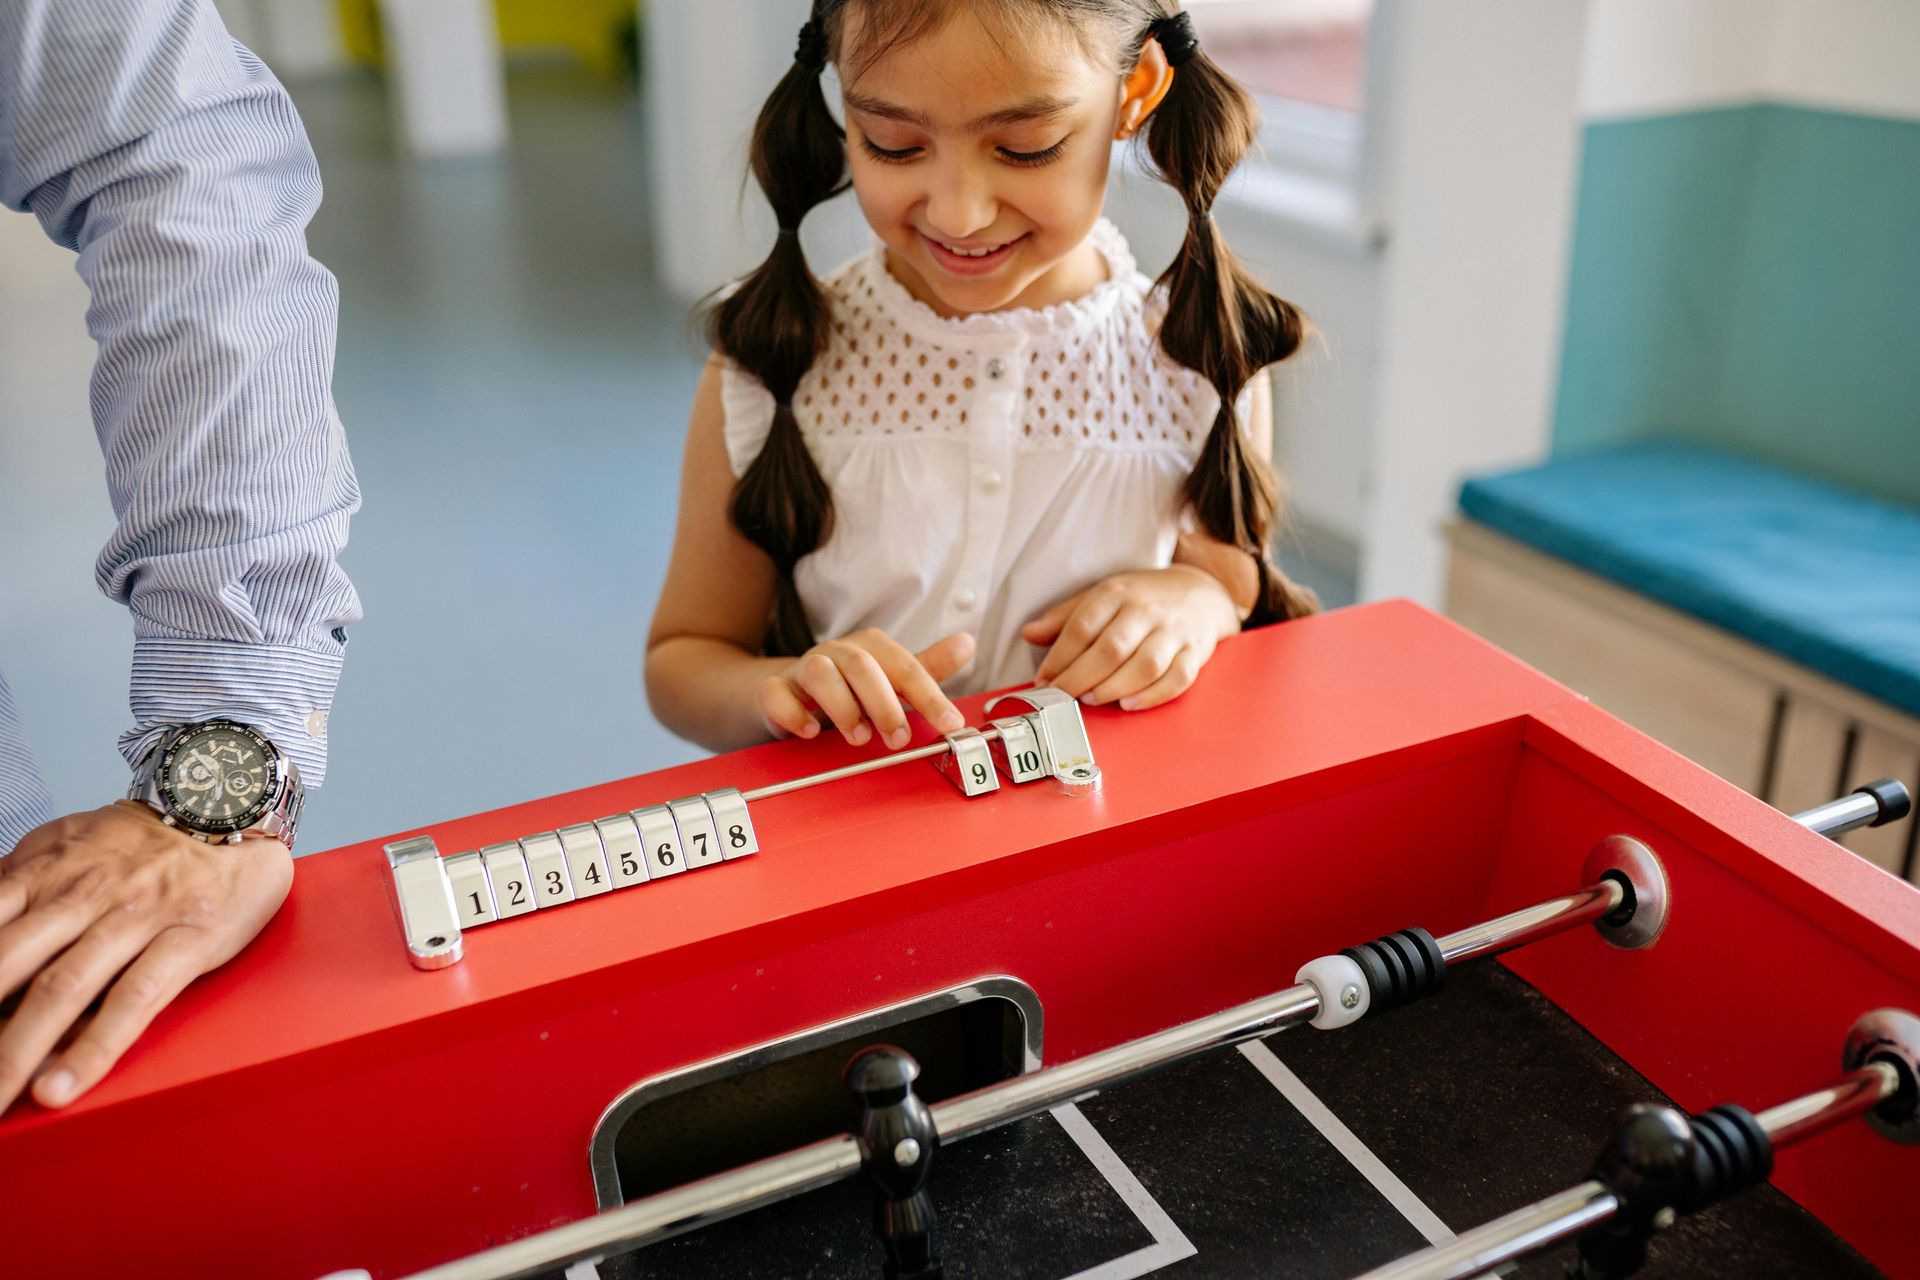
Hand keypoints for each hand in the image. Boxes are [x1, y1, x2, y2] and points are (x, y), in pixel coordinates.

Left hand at [0, 801, 292, 1112]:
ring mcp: (135, 920)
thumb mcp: (67, 840)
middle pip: (8, 966)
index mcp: (47, 873)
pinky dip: (93, 1048)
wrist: (232, 808)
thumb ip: (16, 879)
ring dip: (16, 1050)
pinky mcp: (186, 941)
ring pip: (62, 990)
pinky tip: (60, 1087)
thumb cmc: (145, 839)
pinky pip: (133, 1002)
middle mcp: (83, 896)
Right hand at [758, 629, 974, 748]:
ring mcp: (801, 669)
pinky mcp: (772, 690)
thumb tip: (967, 642)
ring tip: (859, 736)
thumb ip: (926, 667)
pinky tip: (810, 732)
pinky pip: (776, 694)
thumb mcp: (889, 678)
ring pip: (820, 673)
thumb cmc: (847, 687)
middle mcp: (836, 653)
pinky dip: (793, 713)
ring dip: (843, 707)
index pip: (905, 666)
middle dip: (885, 704)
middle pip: (862, 666)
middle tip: (900, 738)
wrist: (783, 693)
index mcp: (869, 648)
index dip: (930, 695)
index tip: (950, 723)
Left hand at [1022, 567, 1239, 709]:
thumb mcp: (1102, 595)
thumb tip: (1028, 634)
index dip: (1058, 657)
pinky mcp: (1196, 652)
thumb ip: (1065, 617)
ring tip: (1091, 700)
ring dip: (1113, 688)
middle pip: (1111, 649)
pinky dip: (1153, 696)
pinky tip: (1129, 706)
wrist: (1201, 593)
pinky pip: (1178, 679)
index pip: (1082, 626)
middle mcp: (1147, 610)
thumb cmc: (1141, 599)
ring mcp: (1174, 632)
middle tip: (1062, 697)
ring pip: (1144, 666)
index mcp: (1117, 592)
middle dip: (1080, 678)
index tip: (1042, 680)